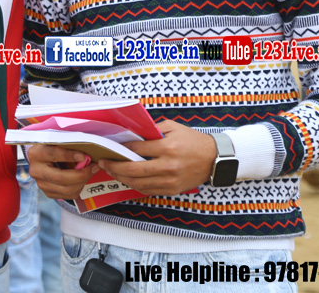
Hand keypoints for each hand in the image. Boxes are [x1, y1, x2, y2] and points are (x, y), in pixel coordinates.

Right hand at [26, 144, 99, 199]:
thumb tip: (86, 156)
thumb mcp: (56, 143)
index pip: (53, 155)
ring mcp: (41, 184)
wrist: (41, 159)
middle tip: (93, 167)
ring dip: (82, 181)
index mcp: (36, 154)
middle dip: (81, 174)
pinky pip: (68, 194)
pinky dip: (79, 187)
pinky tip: (82, 179)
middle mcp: (36, 171)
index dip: (69, 156)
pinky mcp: (48, 193)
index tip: (83, 156)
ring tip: (90, 172)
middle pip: (60, 177)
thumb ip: (68, 147)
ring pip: (66, 189)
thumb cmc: (52, 147)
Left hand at [98, 121, 215, 196]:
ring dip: (122, 178)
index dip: (122, 148)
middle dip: (115, 166)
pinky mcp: (172, 190)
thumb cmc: (192, 141)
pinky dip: (135, 185)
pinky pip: (148, 190)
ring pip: (138, 183)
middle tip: (104, 162)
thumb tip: (133, 133)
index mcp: (167, 147)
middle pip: (134, 169)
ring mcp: (170, 180)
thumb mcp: (173, 127)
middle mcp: (168, 166)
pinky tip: (127, 179)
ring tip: (111, 172)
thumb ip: (152, 129)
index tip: (112, 146)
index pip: (137, 148)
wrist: (214, 159)